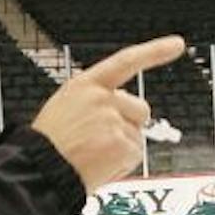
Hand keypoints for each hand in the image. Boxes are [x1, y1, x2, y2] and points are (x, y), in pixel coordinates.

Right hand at [32, 35, 183, 189]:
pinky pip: (134, 157)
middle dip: (131, 126)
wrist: (37, 170)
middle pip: (141, 110)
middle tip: (102, 141)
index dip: (155, 51)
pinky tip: (98, 166)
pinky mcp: (120, 144)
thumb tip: (125, 104)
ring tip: (92, 156)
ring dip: (121, 150)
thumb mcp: (65, 107)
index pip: (126, 61)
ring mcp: (112, 120)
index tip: (177, 44)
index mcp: (85, 85)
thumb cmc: (48, 144)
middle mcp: (101, 98)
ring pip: (137, 137)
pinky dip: (120, 166)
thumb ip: (96, 100)